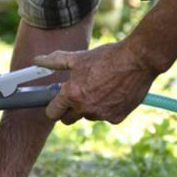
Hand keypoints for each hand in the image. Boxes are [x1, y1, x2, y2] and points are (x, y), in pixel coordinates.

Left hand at [34, 41, 157, 124]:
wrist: (139, 60)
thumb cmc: (107, 57)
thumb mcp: (79, 58)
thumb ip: (55, 62)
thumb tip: (37, 60)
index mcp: (71, 94)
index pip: (52, 113)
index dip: (53, 107)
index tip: (57, 102)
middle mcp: (84, 108)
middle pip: (68, 120)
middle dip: (69, 110)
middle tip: (77, 95)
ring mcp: (101, 115)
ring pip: (89, 116)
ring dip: (90, 107)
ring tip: (101, 87)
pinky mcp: (116, 118)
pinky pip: (106, 117)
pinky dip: (108, 108)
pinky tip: (115, 93)